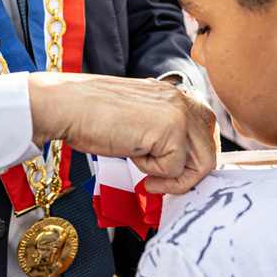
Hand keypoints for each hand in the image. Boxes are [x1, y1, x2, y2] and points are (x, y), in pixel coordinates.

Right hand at [28, 73, 219, 194]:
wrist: (67, 106)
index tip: (173, 171)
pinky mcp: (170, 129)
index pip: (205, 126)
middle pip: (210, 147)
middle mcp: (179, 99)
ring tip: (150, 178)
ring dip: (176, 178)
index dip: (193, 155)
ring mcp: (177, 112)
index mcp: (171, 94)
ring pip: (202, 161)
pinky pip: (176, 169)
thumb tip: (177, 160)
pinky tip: (133, 158)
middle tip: (161, 183)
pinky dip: (155, 173)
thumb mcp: (135, 118)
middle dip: (190, 173)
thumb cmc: (90, 115)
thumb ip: (159, 130)